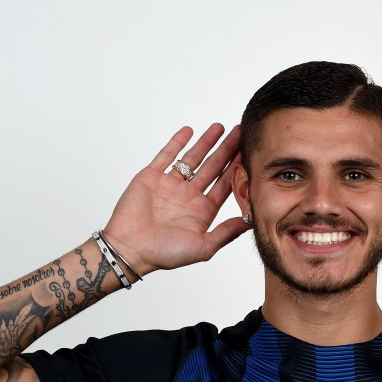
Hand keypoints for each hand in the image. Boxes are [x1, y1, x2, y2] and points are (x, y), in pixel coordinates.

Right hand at [103, 124, 249, 273]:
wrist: (129, 249)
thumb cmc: (164, 254)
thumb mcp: (203, 247)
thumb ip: (227, 233)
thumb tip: (251, 222)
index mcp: (202, 211)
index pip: (224, 185)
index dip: (236, 170)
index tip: (248, 154)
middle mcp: (188, 196)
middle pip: (212, 167)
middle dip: (226, 150)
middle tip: (239, 133)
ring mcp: (170, 185)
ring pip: (192, 158)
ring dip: (206, 143)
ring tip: (219, 127)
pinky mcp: (151, 177)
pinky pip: (166, 155)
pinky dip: (177, 142)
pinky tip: (189, 131)